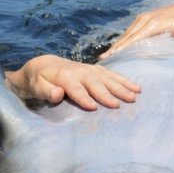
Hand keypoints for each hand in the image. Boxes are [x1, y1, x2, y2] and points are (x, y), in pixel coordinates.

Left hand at [8, 55, 139, 110]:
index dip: (84, 98)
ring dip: (122, 87)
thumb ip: (46, 91)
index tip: (94, 108)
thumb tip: (58, 94)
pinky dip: (125, 80)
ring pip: (108, 78)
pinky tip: (136, 87)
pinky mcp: (96, 70)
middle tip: (120, 105)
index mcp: (65, 76)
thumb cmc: (39, 80)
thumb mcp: (36, 86)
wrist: (44, 64)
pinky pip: (112, 75)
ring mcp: (90, 70)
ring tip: (134, 95)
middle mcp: (80, 72)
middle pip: (96, 84)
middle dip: (107, 94)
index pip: (76, 89)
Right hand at [101, 2, 173, 58]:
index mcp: (153, 24)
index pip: (134, 38)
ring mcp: (142, 18)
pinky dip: (122, 40)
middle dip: (115, 48)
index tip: (112, 56)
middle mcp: (144, 19)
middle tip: (103, 59)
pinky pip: (130, 31)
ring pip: (126, 34)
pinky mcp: (142, 19)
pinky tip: (116, 48)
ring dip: (116, 45)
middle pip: (126, 36)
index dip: (123, 48)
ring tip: (106, 56)